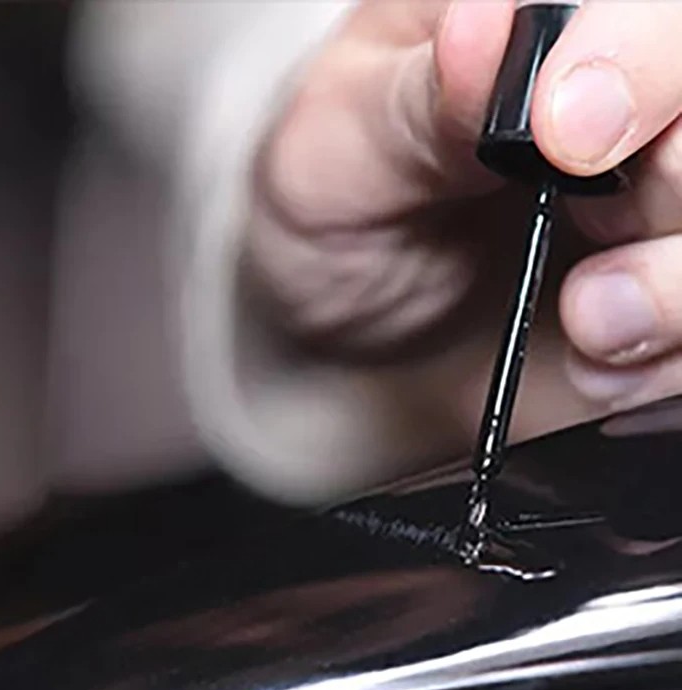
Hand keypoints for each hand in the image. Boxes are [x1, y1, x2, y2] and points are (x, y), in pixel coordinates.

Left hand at [246, 0, 681, 468]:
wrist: (342, 319)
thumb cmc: (333, 210)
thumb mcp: (341, 148)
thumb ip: (418, 100)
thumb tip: (484, 29)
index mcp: (539, 26)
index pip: (641, 10)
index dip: (637, 53)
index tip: (569, 135)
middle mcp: (618, 105)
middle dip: (676, 180)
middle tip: (592, 233)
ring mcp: (645, 202)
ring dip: (675, 286)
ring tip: (590, 320)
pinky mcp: (651, 293)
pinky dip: (664, 358)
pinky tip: (598, 362)